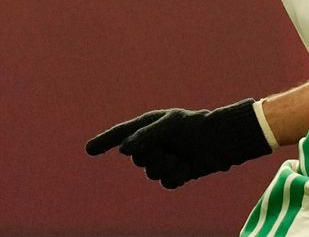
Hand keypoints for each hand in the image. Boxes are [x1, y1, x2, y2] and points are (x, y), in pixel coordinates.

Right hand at [85, 99, 270, 188]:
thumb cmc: (194, 127)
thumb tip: (124, 150)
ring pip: (151, 173)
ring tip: (183, 156)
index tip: (88, 150)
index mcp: (147, 127)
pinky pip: (166, 183)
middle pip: (137, 159)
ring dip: (168, 166)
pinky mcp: (174, 174)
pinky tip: (188, 167)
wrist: (220, 142)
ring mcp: (163, 160)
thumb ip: (144, 135)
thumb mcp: (168, 125)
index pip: (120, 135)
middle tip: (172, 147)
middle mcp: (152, 144)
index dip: (104, 141)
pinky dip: (177, 176)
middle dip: (154, 155)